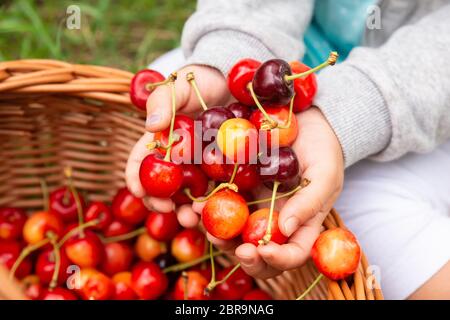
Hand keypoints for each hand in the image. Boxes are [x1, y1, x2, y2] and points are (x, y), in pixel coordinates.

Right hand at [126, 65, 230, 217]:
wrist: (234, 82)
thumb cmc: (200, 81)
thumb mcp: (179, 84)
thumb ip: (164, 100)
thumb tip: (152, 126)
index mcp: (160, 140)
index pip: (140, 162)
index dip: (135, 178)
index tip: (139, 191)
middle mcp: (178, 158)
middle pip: (163, 187)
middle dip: (162, 203)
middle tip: (168, 210)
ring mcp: (201, 166)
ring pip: (190, 195)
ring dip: (188, 210)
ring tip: (193, 216)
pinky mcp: (224, 170)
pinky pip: (217, 190)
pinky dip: (214, 203)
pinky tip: (216, 208)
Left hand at [193, 107, 344, 277]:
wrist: (304, 123)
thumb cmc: (323, 150)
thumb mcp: (324, 173)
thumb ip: (309, 202)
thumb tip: (285, 229)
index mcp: (301, 224)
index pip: (293, 254)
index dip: (278, 260)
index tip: (263, 250)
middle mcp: (275, 222)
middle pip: (260, 253)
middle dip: (245, 256)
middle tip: (233, 247)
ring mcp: (254, 207)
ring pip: (235, 234)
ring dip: (220, 238)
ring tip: (209, 230)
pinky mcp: (238, 190)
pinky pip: (221, 205)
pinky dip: (208, 209)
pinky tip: (198, 206)